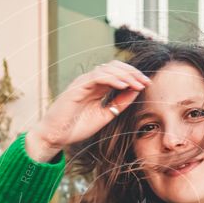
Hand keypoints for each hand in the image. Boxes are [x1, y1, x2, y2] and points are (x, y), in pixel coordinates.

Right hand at [25, 60, 151, 161]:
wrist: (56, 136)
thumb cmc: (77, 127)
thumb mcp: (105, 115)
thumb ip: (119, 103)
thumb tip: (136, 90)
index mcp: (97, 87)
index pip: (118, 73)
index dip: (133, 76)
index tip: (147, 84)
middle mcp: (90, 81)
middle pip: (115, 66)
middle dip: (132, 72)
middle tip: (146, 81)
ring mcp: (83, 82)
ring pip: (107, 69)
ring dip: (125, 75)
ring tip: (138, 84)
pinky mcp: (77, 87)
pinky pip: (97, 77)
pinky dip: (112, 79)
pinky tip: (124, 86)